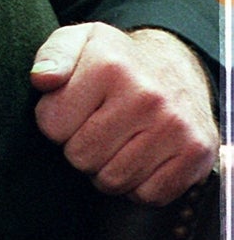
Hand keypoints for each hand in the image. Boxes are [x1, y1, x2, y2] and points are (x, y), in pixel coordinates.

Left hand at [30, 23, 217, 204]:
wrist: (176, 67)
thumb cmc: (114, 61)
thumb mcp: (78, 42)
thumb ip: (53, 56)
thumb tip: (42, 78)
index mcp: (109, 65)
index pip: (51, 125)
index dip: (53, 121)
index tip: (71, 109)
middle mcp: (146, 95)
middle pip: (81, 157)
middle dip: (78, 147)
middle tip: (94, 128)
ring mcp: (175, 126)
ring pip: (113, 180)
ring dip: (106, 169)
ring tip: (115, 142)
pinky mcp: (197, 154)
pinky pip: (148, 196)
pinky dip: (138, 186)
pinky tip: (140, 158)